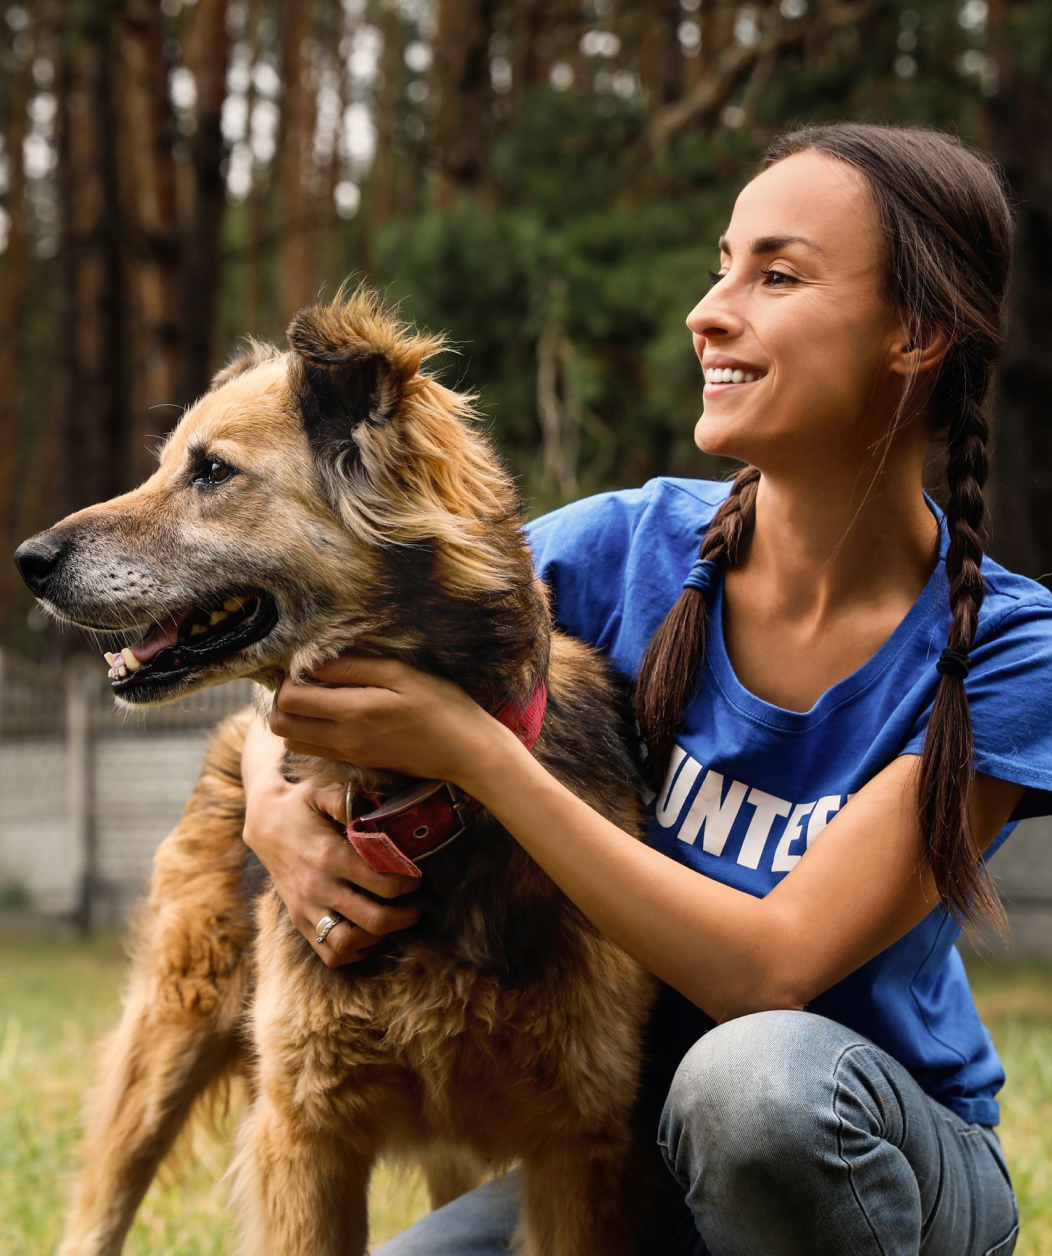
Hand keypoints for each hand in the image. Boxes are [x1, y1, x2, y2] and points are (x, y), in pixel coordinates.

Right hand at [240, 719, 421, 966]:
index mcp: (330, 856)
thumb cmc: (299, 805)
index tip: (416, 878)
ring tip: (391, 924)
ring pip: (348, 943)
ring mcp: (306, 907)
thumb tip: (378, 806)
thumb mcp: (322, 791)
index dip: (407, 883)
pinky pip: (327, 952)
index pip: (381, 883)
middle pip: (372, 919)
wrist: (263, 823)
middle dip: (403, 917)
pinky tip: (366, 937)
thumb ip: (348, 799)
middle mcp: (318, 887)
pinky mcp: (299, 919)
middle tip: (415, 909)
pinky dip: (351, 952)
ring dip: (377, 938)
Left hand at [269, 654, 509, 788]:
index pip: (290, 699)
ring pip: (293, 742)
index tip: (310, 665)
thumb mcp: (401, 674)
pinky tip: (335, 714)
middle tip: (307, 681)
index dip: (290, 678)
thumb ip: (354, 666)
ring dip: (296, 718)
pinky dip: (312, 733)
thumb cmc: (441, 705)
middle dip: (284, 700)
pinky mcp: (358, 764)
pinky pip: (316, 751)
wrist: (466, 752)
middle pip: (282, 725)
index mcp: (353, 712)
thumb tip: (314, 661)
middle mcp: (344, 739)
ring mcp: (350, 755)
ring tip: (318, 697)